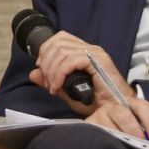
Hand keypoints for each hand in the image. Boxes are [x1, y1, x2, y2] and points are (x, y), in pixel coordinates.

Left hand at [26, 32, 148, 136]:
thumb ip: (51, 81)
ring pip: (61, 51)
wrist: (116, 110)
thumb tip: (33, 74)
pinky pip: (70, 61)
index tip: (42, 70)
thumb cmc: (97, 102)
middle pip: (57, 42)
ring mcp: (94, 53)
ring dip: (51, 71)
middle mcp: (89, 48)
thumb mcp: (67, 92)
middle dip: (46, 62)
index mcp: (83, 51)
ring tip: (53, 87)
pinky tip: (58, 87)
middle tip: (47, 81)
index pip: (59, 38)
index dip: (45, 51)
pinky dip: (59, 74)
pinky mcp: (97, 61)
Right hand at [86, 95, 148, 143]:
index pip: (143, 107)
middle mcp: (113, 107)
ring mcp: (100, 115)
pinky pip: (100, 136)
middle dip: (136, 133)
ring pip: (112, 129)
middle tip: (143, 147)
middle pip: (126, 117)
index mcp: (129, 103)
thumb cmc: (121, 129)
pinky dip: (109, 145)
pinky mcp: (90, 126)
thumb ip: (147, 132)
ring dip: (122, 141)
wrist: (99, 129)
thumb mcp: (135, 126)